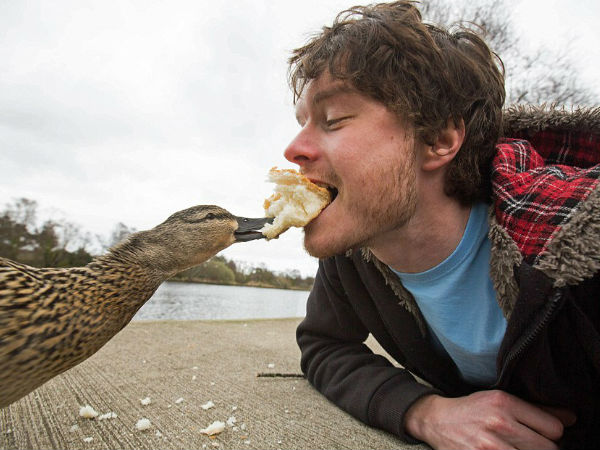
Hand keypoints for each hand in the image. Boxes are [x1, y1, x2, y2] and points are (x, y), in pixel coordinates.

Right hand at [404, 390, 575, 449]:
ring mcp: (490, 446)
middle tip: (527, 444)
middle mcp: (499, 423)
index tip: (540, 433)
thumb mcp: (499, 400)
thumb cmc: (471, 410)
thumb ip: (535, 409)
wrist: (436, 421)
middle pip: (548, 449)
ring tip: (516, 448)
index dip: (551, 433)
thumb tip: (570, 419)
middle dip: (542, 449)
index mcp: (504, 403)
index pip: (554, 428)